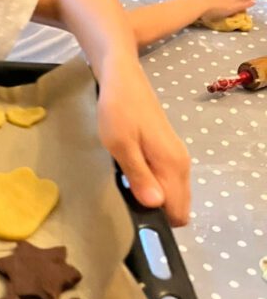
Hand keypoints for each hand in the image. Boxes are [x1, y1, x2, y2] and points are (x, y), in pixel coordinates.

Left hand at [96, 61, 190, 226]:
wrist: (122, 77)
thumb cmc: (117, 109)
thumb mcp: (120, 144)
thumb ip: (139, 176)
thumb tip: (156, 206)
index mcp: (172, 165)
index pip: (178, 212)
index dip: (157, 220)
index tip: (133, 215)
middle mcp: (181, 164)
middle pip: (178, 205)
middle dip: (155, 211)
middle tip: (125, 199)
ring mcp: (176, 156)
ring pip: (172, 193)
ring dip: (152, 197)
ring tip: (124, 185)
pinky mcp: (167, 150)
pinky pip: (166, 180)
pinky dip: (152, 184)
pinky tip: (130, 174)